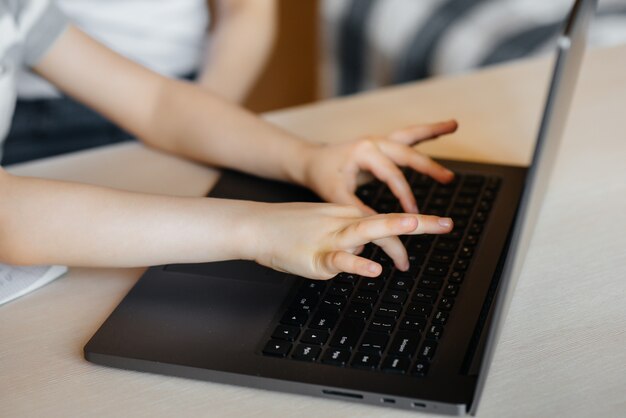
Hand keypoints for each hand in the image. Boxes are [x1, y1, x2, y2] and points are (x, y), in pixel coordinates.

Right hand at [245, 202, 451, 279]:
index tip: (439, 223)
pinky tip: (373, 268)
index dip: (415, 223)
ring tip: (414, 224)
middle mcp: (343, 223)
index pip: (385, 220)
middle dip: (419, 222)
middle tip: (447, 224)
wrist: (257, 226)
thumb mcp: (324, 227)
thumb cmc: (288, 229)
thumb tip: (365, 252)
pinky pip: (340, 260)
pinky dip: (357, 264)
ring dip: (392, 228)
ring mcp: (331, 238)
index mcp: (346, 215)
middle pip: (385, 221)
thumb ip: (348, 238)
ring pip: (365, 231)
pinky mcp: (317, 256)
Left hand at [301, 120, 457, 213]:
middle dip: (428, 166)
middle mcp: (373, 141)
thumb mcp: (337, 196)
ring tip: (454, 125)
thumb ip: (358, 209)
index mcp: (363, 152)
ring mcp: (378, 140)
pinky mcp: (382, 143)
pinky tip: (445, 129)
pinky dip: (424, 133)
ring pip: (409, 134)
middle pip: (406, 152)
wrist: (312, 161)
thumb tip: (380, 224)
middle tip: (448, 178)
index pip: (391, 174)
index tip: (412, 213)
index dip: (403, 195)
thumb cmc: (323, 177)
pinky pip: (407, 136)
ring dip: (432, 131)